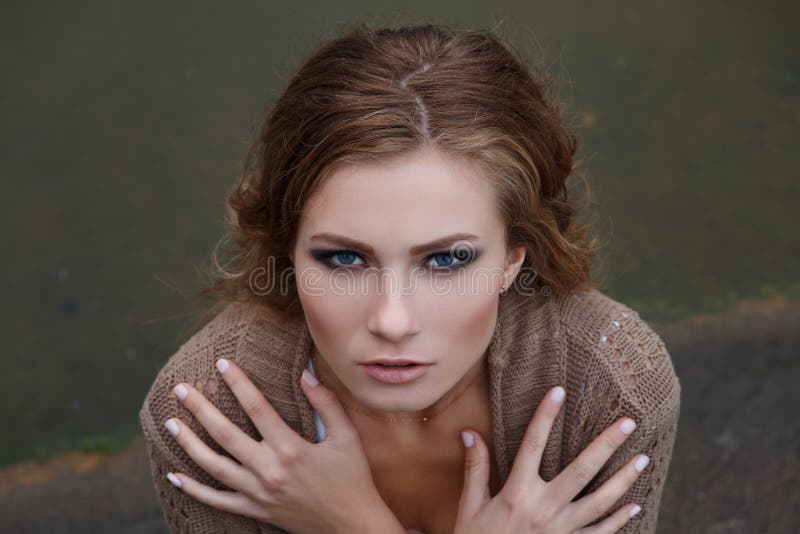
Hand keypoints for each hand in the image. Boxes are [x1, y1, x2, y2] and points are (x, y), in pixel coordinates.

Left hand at [162, 358, 402, 533]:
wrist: (351, 525)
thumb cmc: (352, 477)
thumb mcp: (348, 437)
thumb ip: (327, 403)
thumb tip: (305, 374)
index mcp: (290, 448)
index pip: (256, 407)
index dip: (238, 383)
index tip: (221, 363)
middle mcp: (269, 470)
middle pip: (225, 434)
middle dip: (199, 409)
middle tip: (180, 388)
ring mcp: (258, 493)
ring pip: (213, 466)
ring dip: (189, 443)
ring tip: (170, 423)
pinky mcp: (255, 510)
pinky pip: (217, 500)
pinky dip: (193, 489)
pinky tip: (174, 475)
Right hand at [453, 386, 647, 532]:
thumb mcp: (469, 506)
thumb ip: (475, 469)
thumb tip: (470, 433)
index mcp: (516, 493)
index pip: (532, 445)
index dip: (545, 416)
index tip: (558, 391)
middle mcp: (543, 509)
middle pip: (581, 470)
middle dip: (607, 445)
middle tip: (629, 422)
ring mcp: (560, 530)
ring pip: (599, 501)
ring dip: (623, 479)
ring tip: (643, 458)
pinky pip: (599, 532)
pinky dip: (619, 520)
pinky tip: (634, 505)